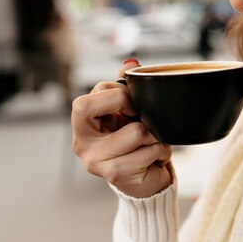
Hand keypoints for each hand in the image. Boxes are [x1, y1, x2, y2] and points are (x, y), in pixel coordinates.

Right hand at [71, 59, 172, 197]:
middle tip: (140, 120)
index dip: (116, 95)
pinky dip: (161, 150)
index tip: (132, 104)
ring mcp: (95, 161)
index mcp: (82, 124)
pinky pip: (148, 150)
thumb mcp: (129, 111)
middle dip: (127, 108)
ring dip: (154, 135)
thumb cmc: (135, 141)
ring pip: (135, 131)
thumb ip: (126, 85)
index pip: (87, 99)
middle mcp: (81, 143)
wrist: (147, 178)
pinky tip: (156, 156)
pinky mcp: (114, 174)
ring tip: (151, 142)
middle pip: (91, 108)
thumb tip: (130, 63)